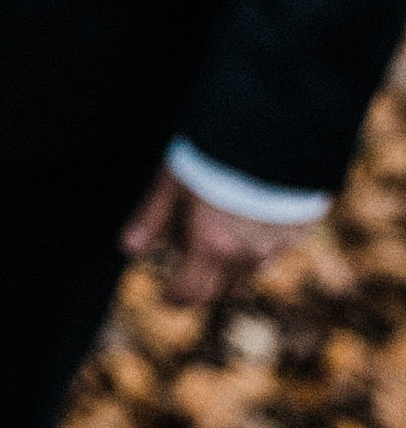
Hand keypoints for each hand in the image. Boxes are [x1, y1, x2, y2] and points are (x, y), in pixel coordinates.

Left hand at [121, 168, 316, 305]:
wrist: (275, 130)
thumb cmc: (213, 154)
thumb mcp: (171, 183)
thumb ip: (151, 219)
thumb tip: (127, 249)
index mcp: (213, 247)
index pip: (191, 291)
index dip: (175, 296)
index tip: (165, 294)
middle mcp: (249, 255)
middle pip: (221, 289)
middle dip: (199, 287)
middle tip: (185, 275)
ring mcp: (280, 244)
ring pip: (249, 273)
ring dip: (227, 269)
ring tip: (211, 243)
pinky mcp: (300, 229)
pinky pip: (273, 252)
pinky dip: (254, 249)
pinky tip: (244, 223)